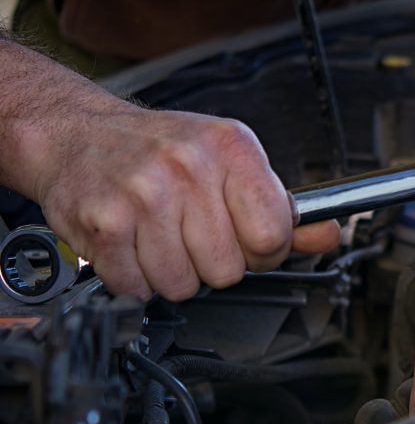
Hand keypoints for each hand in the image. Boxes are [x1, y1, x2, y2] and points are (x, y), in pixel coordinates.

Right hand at [32, 103, 339, 299]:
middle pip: (229, 270)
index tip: (248, 241)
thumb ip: (284, 207)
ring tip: (160, 238)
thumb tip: (328, 234)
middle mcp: (187, 166)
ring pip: (183, 285)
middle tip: (193, 235)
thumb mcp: (232, 162)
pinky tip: (132, 246)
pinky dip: (135, 279)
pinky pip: (138, 288)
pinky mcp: (103, 222)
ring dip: (172, 274)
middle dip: (214, 264)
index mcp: (231, 147)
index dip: (265, 251)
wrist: (78, 135)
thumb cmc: (160, 151)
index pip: (274, 235)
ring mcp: (142, 194)